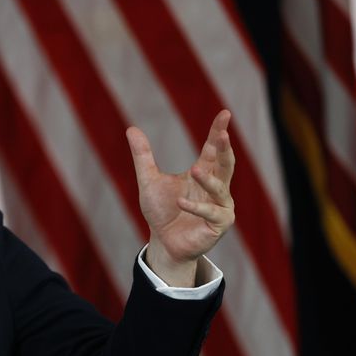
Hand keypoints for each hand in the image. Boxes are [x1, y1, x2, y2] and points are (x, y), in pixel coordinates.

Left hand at [126, 110, 234, 286]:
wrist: (163, 241)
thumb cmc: (161, 210)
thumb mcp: (148, 180)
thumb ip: (143, 156)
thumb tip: (131, 128)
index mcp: (204, 172)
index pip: (213, 149)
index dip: (218, 131)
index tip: (224, 114)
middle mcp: (216, 187)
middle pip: (225, 164)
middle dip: (224, 149)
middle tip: (222, 134)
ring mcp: (220, 206)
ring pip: (220, 188)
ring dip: (208, 180)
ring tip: (195, 170)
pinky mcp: (218, 224)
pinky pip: (210, 212)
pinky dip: (196, 207)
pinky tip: (180, 202)